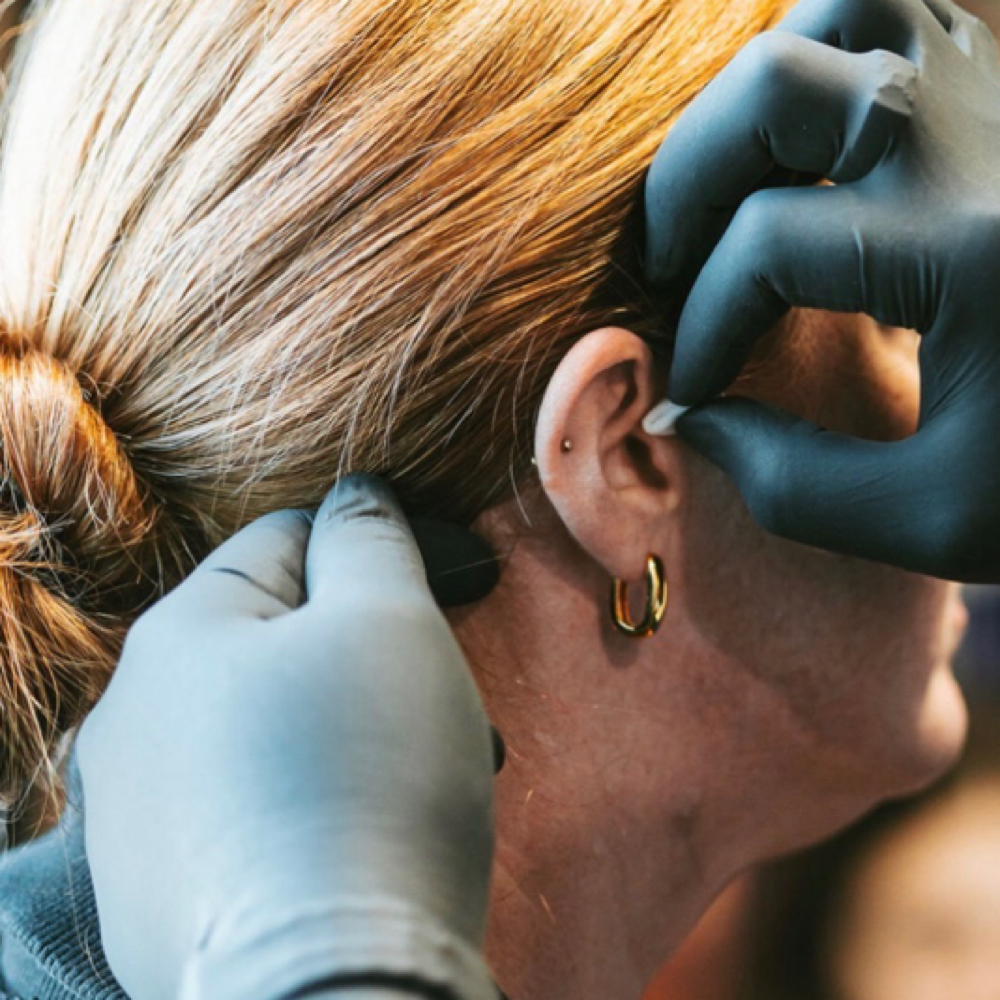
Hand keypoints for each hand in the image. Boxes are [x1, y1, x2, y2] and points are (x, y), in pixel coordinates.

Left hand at [76, 475, 501, 999]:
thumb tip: (357, 494)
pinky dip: (313, 802)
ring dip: (351, 729)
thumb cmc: (366, 777)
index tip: (460, 579)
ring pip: (267, 728)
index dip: (379, 547)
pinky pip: (250, 809)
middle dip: (371, 652)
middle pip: (277, 641)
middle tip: (444, 696)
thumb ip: (369, 537)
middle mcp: (134, 718)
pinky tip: (363, 835)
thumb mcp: (386, 619)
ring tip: (420, 771)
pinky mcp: (160, 895)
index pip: (287, 539)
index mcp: (179, 633)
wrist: (329, 986)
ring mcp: (136, 815)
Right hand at [645, 0, 999, 581]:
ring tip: (730, 187)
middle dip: (685, 184)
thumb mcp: (932, 517)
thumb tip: (692, 419)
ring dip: (755, 98)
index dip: (701, 327)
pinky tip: (808, 147)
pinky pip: (901, 15)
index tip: (693, 390)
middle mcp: (977, 141)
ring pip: (839, 12)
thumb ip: (790, 482)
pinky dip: (830, 58)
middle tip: (664, 265)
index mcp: (964, 248)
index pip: (765, 248)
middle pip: (772, 88)